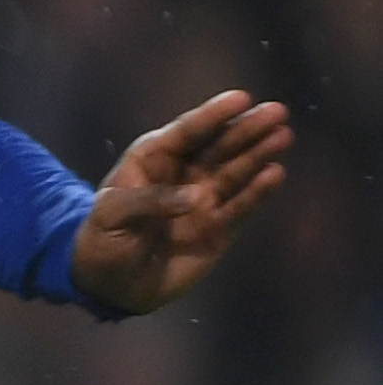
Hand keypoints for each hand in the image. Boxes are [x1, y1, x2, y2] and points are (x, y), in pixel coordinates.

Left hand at [69, 89, 296, 313]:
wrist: (112, 286)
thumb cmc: (103, 242)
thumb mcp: (110, 217)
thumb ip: (148, 203)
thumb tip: (197, 197)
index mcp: (151, 161)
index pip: (185, 133)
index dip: (212, 116)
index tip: (241, 98)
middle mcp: (182, 175)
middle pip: (218, 147)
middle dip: (245, 129)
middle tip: (277, 112)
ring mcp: (203, 200)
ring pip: (235, 172)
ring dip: (259, 154)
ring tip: (282, 137)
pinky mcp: (218, 228)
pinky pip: (241, 206)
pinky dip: (257, 192)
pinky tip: (274, 174)